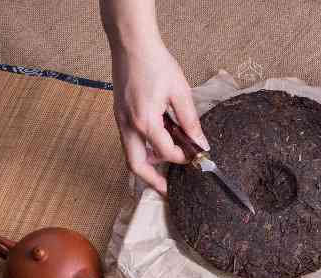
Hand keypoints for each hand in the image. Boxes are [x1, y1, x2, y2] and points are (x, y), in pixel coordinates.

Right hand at [110, 42, 208, 194]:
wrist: (132, 43)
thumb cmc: (156, 63)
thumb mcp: (180, 92)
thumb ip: (191, 121)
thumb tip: (201, 144)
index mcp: (145, 121)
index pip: (166, 153)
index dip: (184, 158)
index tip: (197, 158)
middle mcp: (128, 125)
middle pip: (136, 165)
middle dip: (153, 182)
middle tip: (169, 191)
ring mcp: (120, 120)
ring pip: (130, 154)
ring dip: (148, 164)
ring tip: (169, 164)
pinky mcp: (119, 115)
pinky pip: (129, 141)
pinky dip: (143, 149)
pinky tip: (159, 144)